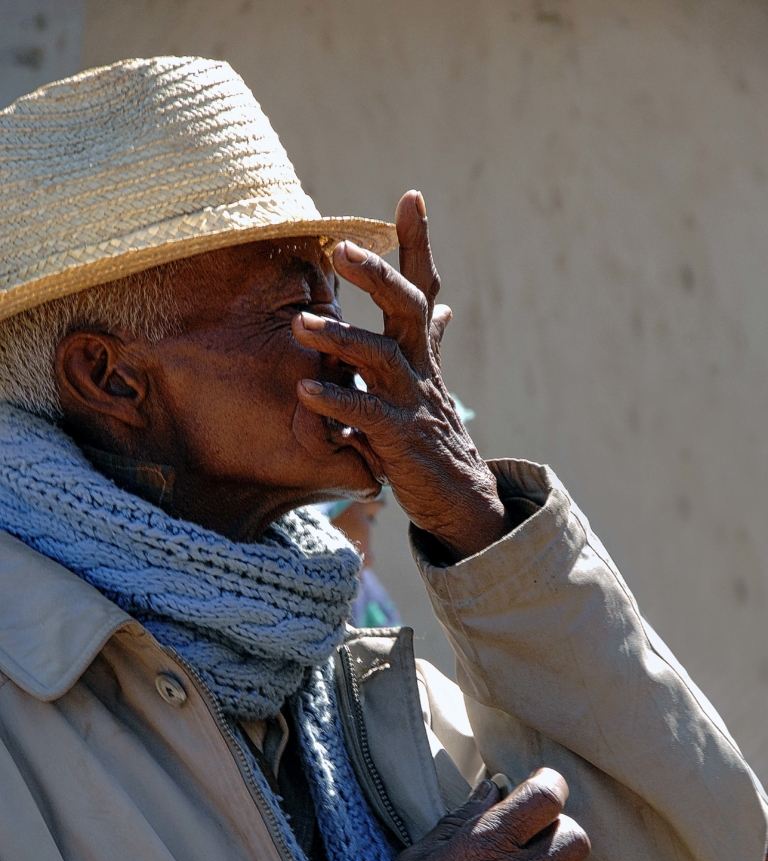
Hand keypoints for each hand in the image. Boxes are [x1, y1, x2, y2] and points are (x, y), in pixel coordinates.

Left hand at [292, 190, 512, 560]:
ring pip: (381, 358)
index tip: (411, 195)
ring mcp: (413, 403)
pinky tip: (305, 393)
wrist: (458, 497)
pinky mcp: (402, 441)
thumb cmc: (433, 436)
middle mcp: (420, 369)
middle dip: (377, 274)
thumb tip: (445, 304)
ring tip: (300, 325)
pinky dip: (336, 403)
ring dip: (340, 339)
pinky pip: (367, 416)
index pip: (422, 287)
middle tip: (340, 247)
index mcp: (421, 352)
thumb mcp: (430, 381)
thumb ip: (431, 340)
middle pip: (406, 308)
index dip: (418, 244)